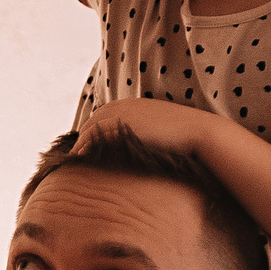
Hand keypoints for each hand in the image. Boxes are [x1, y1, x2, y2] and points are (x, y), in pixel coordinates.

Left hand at [78, 96, 222, 152]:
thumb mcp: (161, 129)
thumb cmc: (184, 138)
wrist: (198, 133)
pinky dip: (84, 150)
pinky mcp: (122, 126)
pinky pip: (94, 138)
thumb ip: (145, 134)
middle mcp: (123, 106)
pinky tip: (80, 163)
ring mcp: (122, 114)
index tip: (84, 149)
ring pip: (89, 130)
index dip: (91, 133)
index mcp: (131, 105)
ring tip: (73, 164)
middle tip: (73, 159)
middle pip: (91, 123)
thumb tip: (142, 149)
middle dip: (81, 140)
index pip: (100, 117)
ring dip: (79, 147)